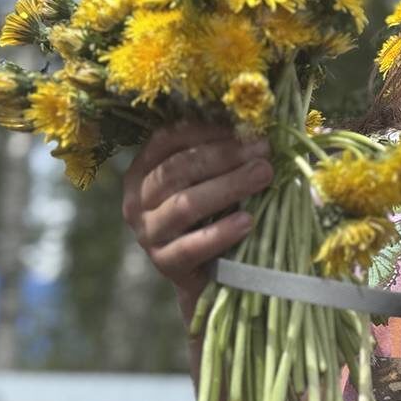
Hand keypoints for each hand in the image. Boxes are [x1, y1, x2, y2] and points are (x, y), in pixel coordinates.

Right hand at [121, 121, 272, 307]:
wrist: (206, 274)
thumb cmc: (210, 214)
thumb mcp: (207, 180)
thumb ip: (218, 156)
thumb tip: (254, 129)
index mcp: (143, 170)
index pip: (168, 140)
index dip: (206, 130)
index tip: (245, 126)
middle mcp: (137, 199)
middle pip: (179, 169)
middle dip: (225, 156)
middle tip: (262, 151)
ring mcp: (148, 233)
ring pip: (185, 204)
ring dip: (229, 186)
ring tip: (263, 175)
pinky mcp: (164, 263)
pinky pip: (191, 247)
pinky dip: (221, 233)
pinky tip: (248, 221)